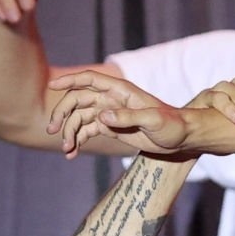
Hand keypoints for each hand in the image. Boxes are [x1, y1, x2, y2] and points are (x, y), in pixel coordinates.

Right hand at [46, 70, 189, 156]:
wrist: (182, 138)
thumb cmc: (173, 125)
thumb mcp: (152, 121)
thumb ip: (128, 117)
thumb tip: (102, 116)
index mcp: (121, 91)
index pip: (90, 80)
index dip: (71, 80)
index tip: (52, 86)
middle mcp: (112, 100)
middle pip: (78, 100)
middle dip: (62, 113)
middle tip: (52, 130)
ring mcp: (109, 114)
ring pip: (80, 118)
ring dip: (68, 131)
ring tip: (66, 149)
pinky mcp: (110, 128)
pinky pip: (87, 132)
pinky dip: (77, 141)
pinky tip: (71, 155)